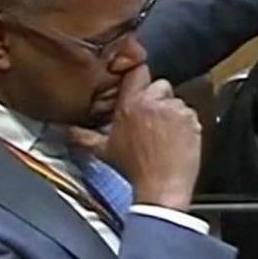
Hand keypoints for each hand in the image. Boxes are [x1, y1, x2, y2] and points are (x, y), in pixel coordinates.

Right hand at [98, 65, 201, 210]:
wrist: (160, 187)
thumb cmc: (134, 170)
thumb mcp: (104, 151)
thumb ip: (84, 136)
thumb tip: (67, 131)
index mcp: (129, 105)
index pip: (137, 72)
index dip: (140, 77)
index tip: (140, 84)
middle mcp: (152, 102)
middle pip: (160, 85)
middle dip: (158, 99)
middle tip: (154, 121)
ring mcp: (173, 110)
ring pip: (176, 101)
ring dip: (172, 113)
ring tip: (166, 135)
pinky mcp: (190, 119)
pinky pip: (190, 114)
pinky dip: (186, 124)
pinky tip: (177, 140)